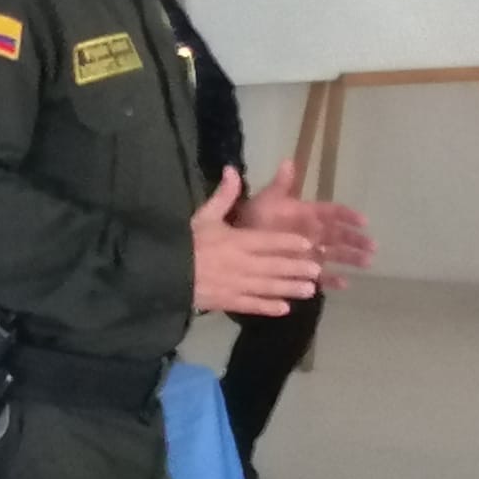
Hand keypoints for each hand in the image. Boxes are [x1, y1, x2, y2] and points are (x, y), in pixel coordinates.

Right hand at [191, 167, 321, 315]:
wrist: (160, 273)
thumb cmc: (184, 242)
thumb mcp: (203, 215)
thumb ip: (223, 196)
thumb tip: (232, 169)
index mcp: (236, 241)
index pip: (267, 241)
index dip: (289, 242)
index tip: (308, 243)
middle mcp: (240, 264)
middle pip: (273, 266)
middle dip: (296, 268)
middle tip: (317, 269)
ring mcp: (234, 285)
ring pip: (266, 287)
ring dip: (289, 288)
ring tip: (310, 290)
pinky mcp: (226, 302)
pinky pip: (250, 305)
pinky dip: (267, 307)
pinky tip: (285, 309)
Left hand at [235, 159, 375, 289]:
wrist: (238, 243)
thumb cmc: (253, 219)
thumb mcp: (267, 200)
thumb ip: (281, 184)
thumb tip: (288, 161)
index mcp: (308, 214)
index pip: (333, 213)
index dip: (348, 216)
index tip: (363, 222)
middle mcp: (313, 233)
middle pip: (340, 236)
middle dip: (356, 240)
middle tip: (372, 246)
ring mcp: (310, 252)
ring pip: (335, 255)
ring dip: (351, 258)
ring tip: (367, 263)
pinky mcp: (303, 269)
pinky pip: (320, 276)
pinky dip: (332, 280)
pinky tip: (344, 285)